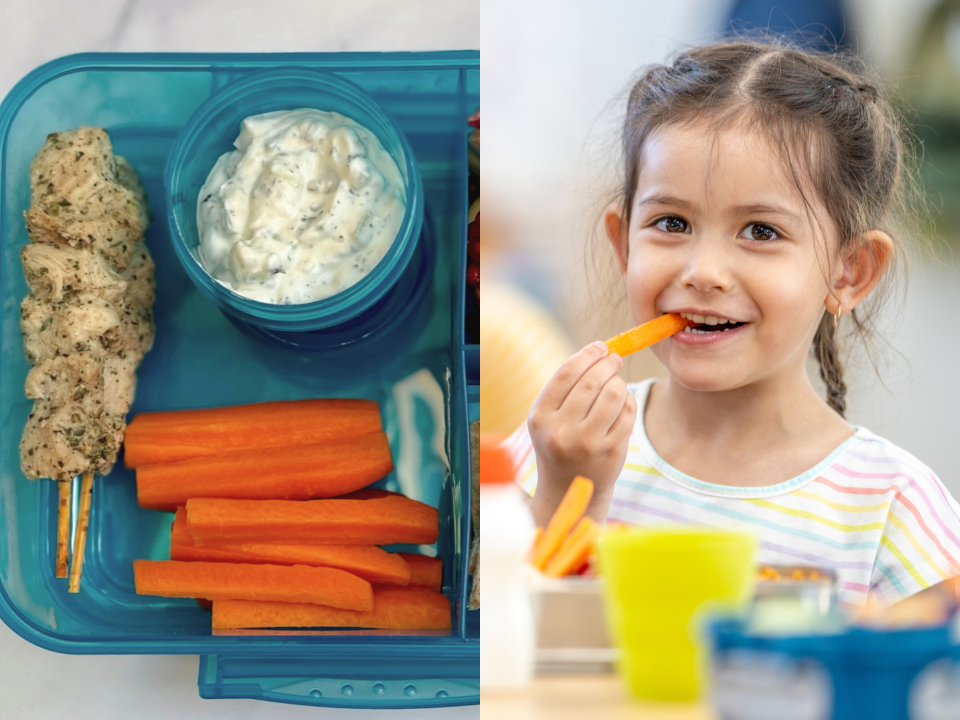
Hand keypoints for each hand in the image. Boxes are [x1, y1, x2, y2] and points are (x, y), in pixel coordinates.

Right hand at [527, 341, 636, 525]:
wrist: (568, 488)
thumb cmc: (560, 442)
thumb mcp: (549, 418)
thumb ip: (567, 387)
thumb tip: (600, 350)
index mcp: (540, 418)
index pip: (566, 373)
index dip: (587, 355)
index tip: (600, 347)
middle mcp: (561, 431)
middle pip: (592, 381)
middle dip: (608, 364)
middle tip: (614, 360)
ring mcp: (588, 444)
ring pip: (614, 394)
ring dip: (619, 382)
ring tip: (616, 384)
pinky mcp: (611, 451)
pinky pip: (628, 412)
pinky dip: (628, 401)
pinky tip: (622, 404)